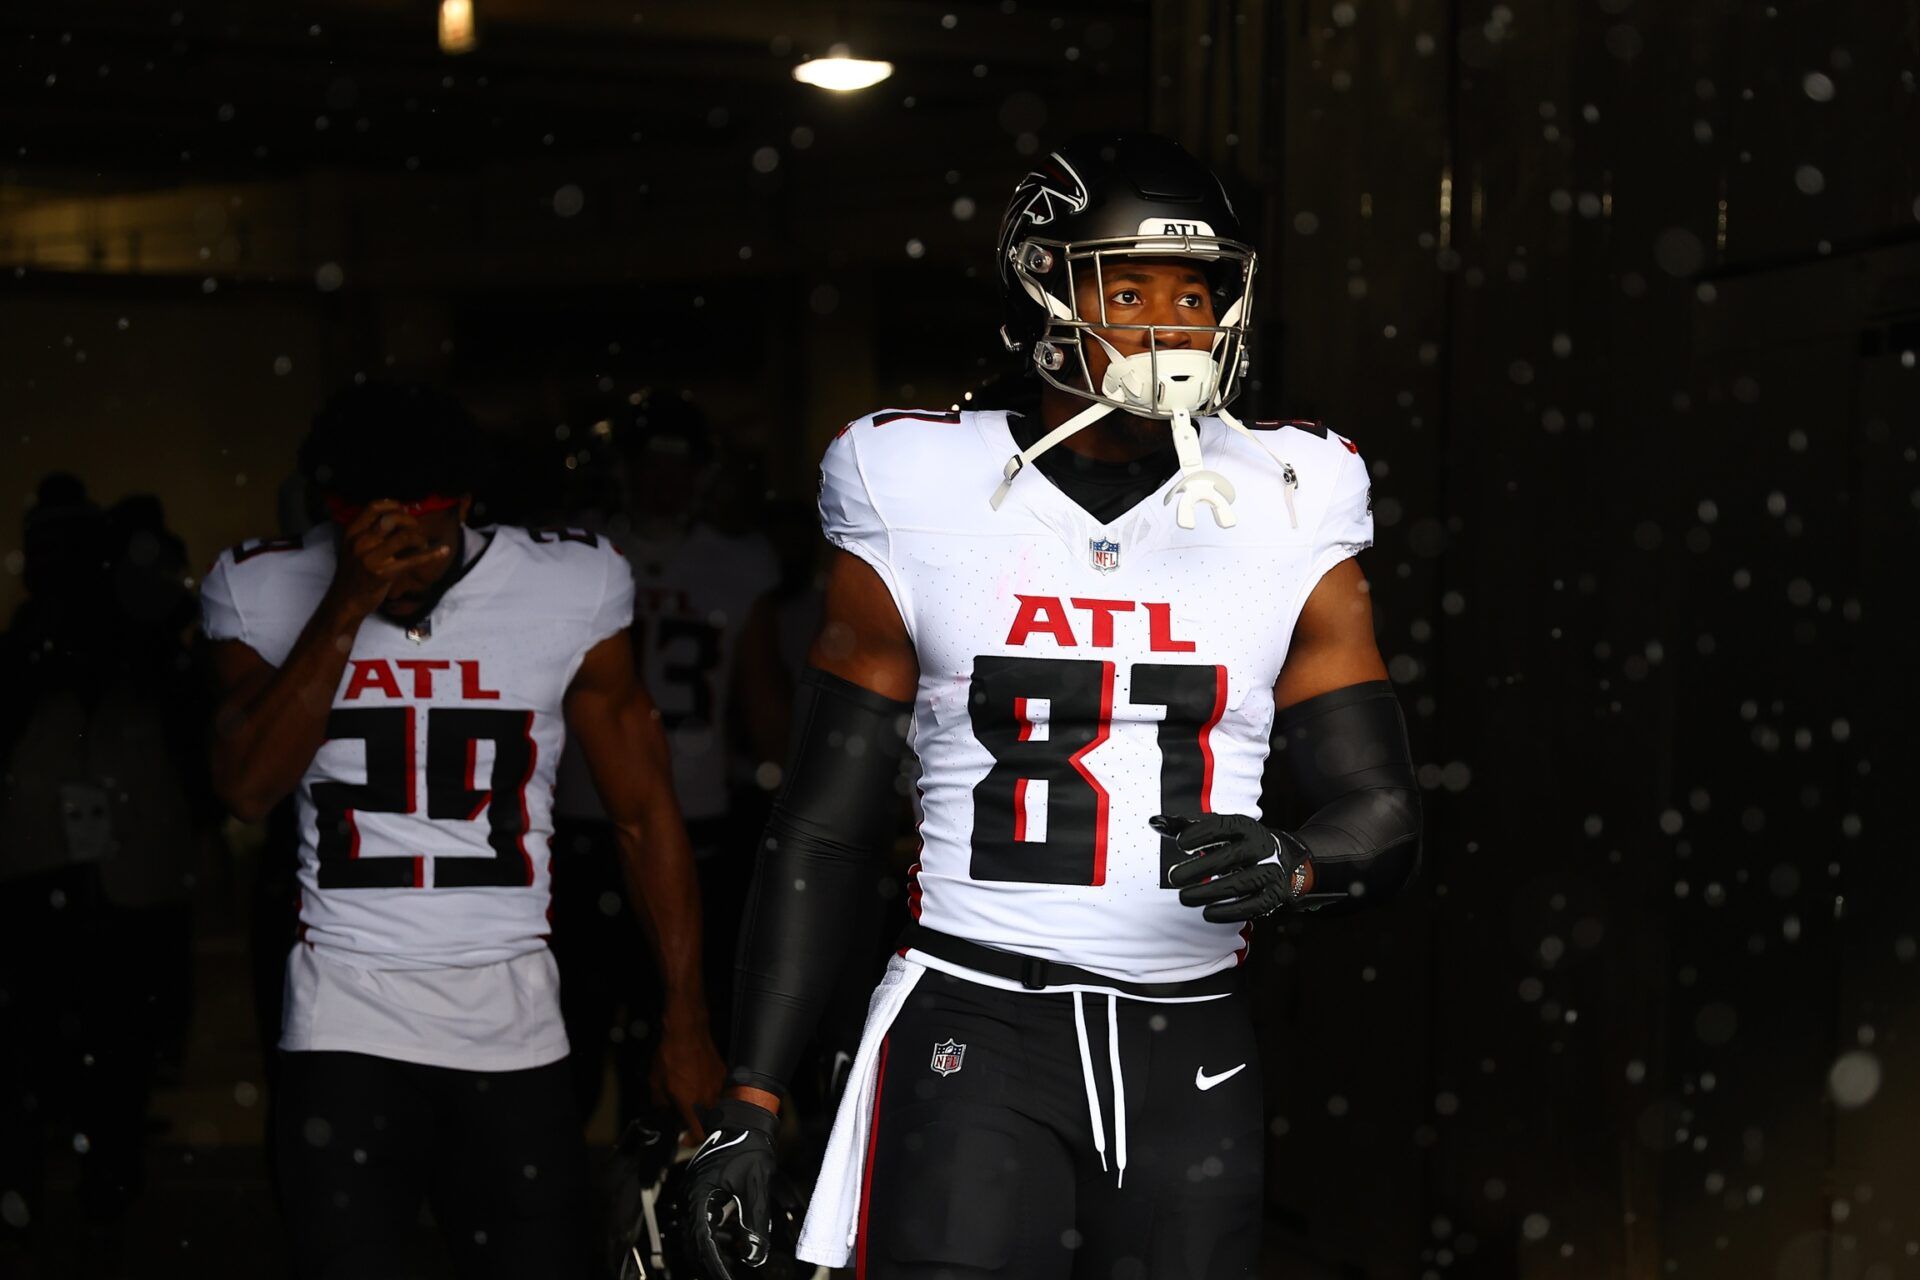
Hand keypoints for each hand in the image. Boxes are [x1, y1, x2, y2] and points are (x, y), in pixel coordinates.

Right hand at [327, 500, 450, 616]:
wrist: (346, 601)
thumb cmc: (355, 572)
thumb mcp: (354, 547)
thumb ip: (371, 532)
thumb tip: (400, 515)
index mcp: (352, 532)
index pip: (374, 507)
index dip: (393, 505)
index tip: (404, 510)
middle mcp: (361, 541)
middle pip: (393, 519)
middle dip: (411, 522)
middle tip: (417, 531)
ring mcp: (371, 557)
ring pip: (405, 536)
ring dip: (420, 538)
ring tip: (422, 545)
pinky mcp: (384, 573)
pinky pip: (413, 560)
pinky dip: (432, 554)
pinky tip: (444, 551)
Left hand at [652, 1007, 724, 1143]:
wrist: (687, 1033)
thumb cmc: (672, 1057)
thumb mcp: (656, 1084)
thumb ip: (661, 1105)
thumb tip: (663, 1112)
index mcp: (692, 1105)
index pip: (700, 1135)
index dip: (693, 1141)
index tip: (685, 1139)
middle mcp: (709, 1099)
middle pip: (709, 1123)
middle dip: (698, 1124)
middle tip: (687, 1118)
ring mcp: (719, 1087)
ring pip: (716, 1108)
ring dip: (706, 1109)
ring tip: (693, 1101)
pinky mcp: (724, 1075)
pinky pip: (720, 1092)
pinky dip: (711, 1094)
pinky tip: (700, 1086)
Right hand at [682, 1097, 778, 1278]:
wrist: (744, 1118)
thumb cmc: (749, 1145)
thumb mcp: (756, 1185)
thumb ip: (755, 1221)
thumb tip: (754, 1255)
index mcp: (698, 1194)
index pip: (701, 1241)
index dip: (714, 1265)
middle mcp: (689, 1197)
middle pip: (692, 1243)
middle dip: (709, 1264)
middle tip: (727, 1278)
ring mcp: (693, 1194)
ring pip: (695, 1235)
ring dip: (709, 1254)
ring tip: (727, 1270)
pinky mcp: (700, 1193)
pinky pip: (701, 1223)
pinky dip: (712, 1240)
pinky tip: (729, 1248)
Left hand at [1153, 812, 1309, 922]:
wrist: (1281, 859)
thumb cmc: (1235, 843)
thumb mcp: (1215, 830)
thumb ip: (1183, 826)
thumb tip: (1153, 822)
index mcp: (1245, 827)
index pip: (1223, 826)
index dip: (1202, 833)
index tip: (1180, 843)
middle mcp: (1260, 846)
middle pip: (1231, 857)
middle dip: (1200, 869)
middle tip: (1173, 878)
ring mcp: (1270, 871)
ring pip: (1241, 883)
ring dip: (1210, 893)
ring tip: (1184, 898)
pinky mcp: (1273, 895)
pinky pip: (1253, 906)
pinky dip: (1229, 912)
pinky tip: (1207, 914)